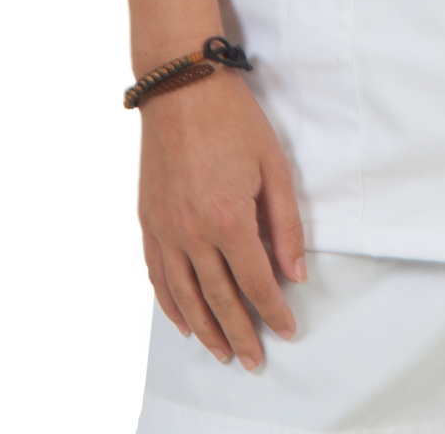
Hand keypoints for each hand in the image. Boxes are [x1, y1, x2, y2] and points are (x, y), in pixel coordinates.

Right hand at [139, 70, 307, 369]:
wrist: (181, 85)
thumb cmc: (233, 119)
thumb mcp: (274, 165)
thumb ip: (286, 223)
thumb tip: (296, 272)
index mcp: (229, 219)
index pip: (257, 282)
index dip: (274, 310)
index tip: (287, 329)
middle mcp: (193, 232)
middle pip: (220, 298)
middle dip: (240, 333)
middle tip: (254, 359)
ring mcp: (166, 228)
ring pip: (185, 296)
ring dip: (205, 329)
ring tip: (221, 353)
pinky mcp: (148, 220)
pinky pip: (158, 274)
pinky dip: (170, 303)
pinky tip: (183, 320)